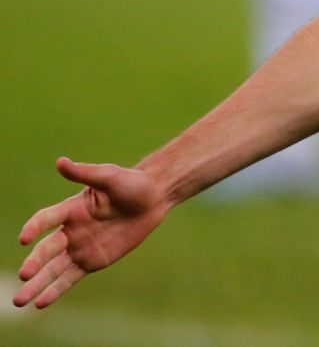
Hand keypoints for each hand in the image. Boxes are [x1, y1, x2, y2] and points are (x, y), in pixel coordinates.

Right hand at [14, 158, 169, 308]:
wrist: (153, 198)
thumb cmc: (130, 183)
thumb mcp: (109, 176)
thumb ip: (85, 173)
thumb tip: (60, 161)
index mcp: (70, 209)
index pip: (46, 218)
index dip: (35, 227)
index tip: (24, 237)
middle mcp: (70, 230)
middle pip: (47, 249)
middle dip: (35, 262)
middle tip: (23, 275)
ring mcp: (79, 248)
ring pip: (53, 269)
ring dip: (36, 284)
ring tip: (19, 300)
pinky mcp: (91, 262)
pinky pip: (70, 278)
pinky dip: (55, 290)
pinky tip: (41, 302)